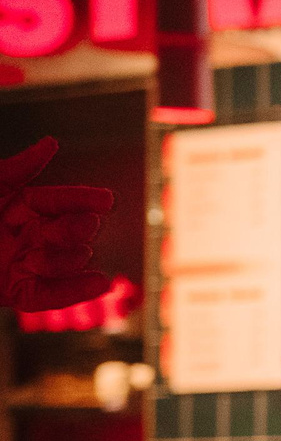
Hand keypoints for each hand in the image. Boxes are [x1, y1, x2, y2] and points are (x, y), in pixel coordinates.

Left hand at [0, 138, 115, 311]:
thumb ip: (15, 169)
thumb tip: (52, 144)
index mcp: (14, 206)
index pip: (55, 201)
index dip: (80, 199)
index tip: (106, 200)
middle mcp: (21, 235)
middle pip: (63, 232)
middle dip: (76, 230)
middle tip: (85, 226)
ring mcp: (19, 264)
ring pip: (61, 263)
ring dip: (67, 259)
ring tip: (55, 255)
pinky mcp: (13, 292)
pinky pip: (48, 295)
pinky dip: (74, 291)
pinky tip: (100, 282)